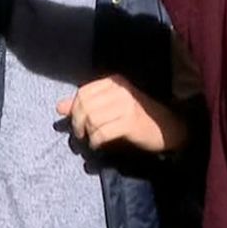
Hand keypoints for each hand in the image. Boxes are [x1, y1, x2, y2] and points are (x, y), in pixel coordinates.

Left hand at [56, 74, 187, 152]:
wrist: (168, 127)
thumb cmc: (137, 116)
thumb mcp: (110, 106)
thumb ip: (85, 105)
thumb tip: (59, 107)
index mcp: (114, 82)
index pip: (83, 92)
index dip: (74, 109)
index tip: (76, 122)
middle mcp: (119, 90)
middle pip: (85, 105)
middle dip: (77, 122)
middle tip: (80, 135)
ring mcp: (126, 105)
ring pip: (92, 119)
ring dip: (87, 133)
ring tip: (90, 140)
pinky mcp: (130, 122)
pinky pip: (102, 132)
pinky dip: (96, 141)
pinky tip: (98, 145)